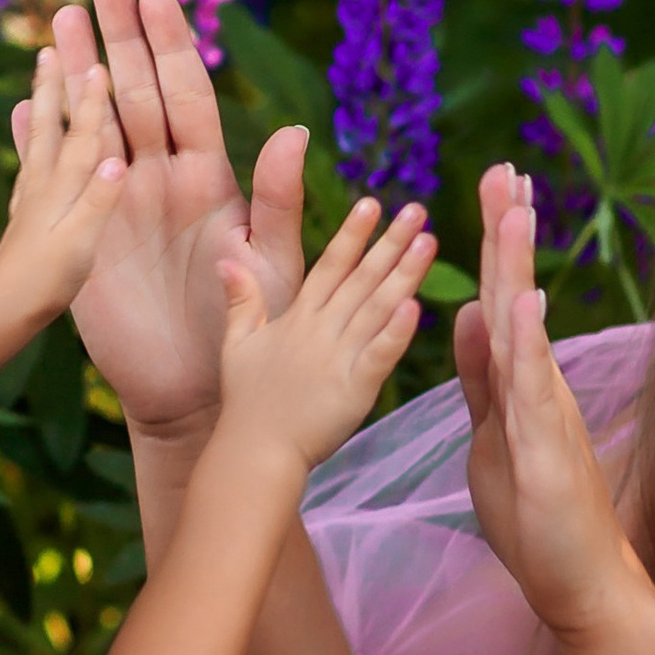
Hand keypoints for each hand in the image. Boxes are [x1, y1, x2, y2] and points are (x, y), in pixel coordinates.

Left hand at [0, 47, 125, 327]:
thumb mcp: (81, 243)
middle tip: (50, 46)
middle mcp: (44, 184)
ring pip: (37, 139)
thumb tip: (118, 159)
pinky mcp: (26, 215)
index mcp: (63, 188)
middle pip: (50, 124)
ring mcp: (31, 198)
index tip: (99, 60)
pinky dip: (29, 143)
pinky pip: (28, 167)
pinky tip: (27, 139)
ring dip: (40, 105)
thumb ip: (99, 201)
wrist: (2, 311)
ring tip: (38, 78)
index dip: (94, 99)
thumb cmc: (46, 282)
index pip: (85, 135)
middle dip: (54, 85)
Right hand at [31, 0, 308, 434]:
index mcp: (210, 178)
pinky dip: (39, 142)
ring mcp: (117, 203)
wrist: (197, 393)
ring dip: (75, 73)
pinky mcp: (83, 237)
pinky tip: (23, 106)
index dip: (171, 44)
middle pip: (134, 92)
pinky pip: (56, 179)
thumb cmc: (250, 332)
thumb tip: (294, 131)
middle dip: (117, 36)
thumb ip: (280, 200)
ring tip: (56, 22)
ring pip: (94, 123)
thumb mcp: (273, 265)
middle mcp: (161, 179)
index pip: (187, 94)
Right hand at [214, 196, 433, 477]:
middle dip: (390, 242)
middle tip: (418, 210)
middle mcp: (320, 332)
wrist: (254, 451)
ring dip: (404, 274)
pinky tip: (416, 306)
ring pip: (376, 309)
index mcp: (297, 319)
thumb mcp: (236, 345)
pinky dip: (396, 332)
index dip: (352, 234)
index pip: (330, 266)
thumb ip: (240, 301)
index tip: (371, 203)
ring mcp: (338, 359)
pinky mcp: (354, 390)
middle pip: (361, 279)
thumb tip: (227, 259)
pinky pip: (378, 355)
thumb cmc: (246, 403)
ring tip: (428, 242)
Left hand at [457, 173, 644, 647]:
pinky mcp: (550, 449)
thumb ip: (480, 376)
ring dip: (517, 269)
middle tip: (506, 168)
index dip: (494, 245)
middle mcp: (539, 385)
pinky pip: (535, 388)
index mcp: (519, 381)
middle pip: (518, 296)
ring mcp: (547, 412)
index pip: (501, 299)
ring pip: (527, 329)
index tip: (494, 187)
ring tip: (513, 211)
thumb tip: (468, 314)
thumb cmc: (538, 516)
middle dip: (509, 232)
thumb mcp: (492, 432)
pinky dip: (527, 343)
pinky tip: (522, 303)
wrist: (580, 580)